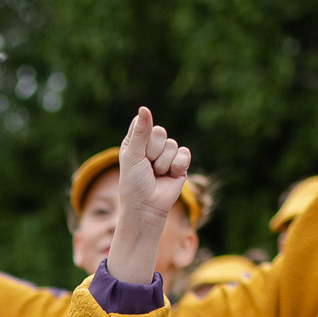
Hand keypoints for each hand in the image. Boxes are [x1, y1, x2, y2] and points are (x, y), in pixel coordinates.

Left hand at [104, 106, 191, 287]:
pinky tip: (170, 176)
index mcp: (136, 141)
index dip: (142, 139)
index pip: (144, 123)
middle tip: (147, 167)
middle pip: (160, 132)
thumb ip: (140, 132)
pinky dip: (177, 166)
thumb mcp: (133, 155)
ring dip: (163, 163)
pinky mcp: (180, 164)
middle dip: (153, 152)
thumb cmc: (134, 184)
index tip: (136, 155)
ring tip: (157, 175)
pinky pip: (184, 153)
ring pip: (172, 145)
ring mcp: (167, 155)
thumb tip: (144, 108)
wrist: (147, 208)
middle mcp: (151, 145)